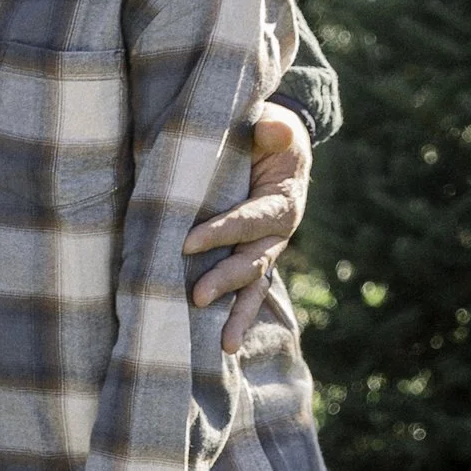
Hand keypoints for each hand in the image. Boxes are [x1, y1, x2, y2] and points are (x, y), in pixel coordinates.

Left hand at [185, 103, 310, 351]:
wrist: (280, 148)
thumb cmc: (269, 135)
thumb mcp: (274, 125)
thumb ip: (272, 127)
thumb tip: (270, 126)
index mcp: (283, 202)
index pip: (250, 219)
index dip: (222, 230)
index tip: (187, 242)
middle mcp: (278, 233)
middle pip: (252, 261)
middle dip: (225, 280)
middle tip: (197, 296)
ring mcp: (267, 250)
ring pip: (253, 286)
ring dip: (238, 313)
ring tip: (226, 345)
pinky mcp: (254, 258)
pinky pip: (247, 289)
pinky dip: (236, 314)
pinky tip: (222, 343)